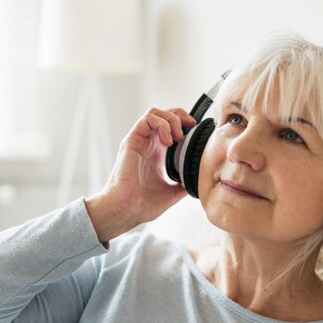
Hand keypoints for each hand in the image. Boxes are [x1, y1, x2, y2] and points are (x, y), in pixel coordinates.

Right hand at [85, 108, 195, 241]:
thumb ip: (183, 185)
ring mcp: (139, 141)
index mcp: (156, 153)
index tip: (195, 133)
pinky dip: (162, 124)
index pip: (168, 126)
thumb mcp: (170, 193)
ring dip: (171, 119)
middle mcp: (147, 144)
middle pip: (162, 114)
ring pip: (155, 113)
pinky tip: (169, 141)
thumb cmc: (141, 204)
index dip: (183, 124)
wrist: (125, 209)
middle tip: (191, 126)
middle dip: (180, 115)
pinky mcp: (132, 140)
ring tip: (179, 137)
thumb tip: (197, 184)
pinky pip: (147, 119)